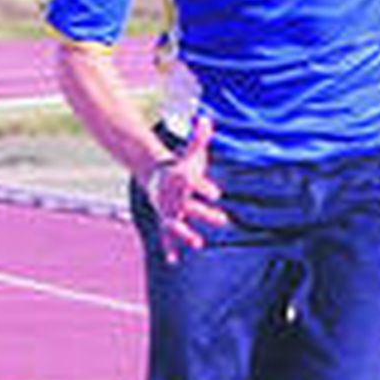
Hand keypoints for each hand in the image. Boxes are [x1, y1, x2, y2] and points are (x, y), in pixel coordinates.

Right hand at [145, 115, 228, 262]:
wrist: (156, 176)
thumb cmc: (180, 166)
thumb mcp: (190, 153)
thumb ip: (199, 138)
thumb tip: (205, 119)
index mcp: (182, 180)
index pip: (193, 183)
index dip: (204, 188)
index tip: (216, 194)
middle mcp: (175, 197)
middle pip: (190, 206)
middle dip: (204, 213)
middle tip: (223, 219)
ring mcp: (169, 210)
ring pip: (176, 223)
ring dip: (185, 233)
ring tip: (198, 242)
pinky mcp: (166, 220)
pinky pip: (165, 236)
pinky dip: (168, 248)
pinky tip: (173, 260)